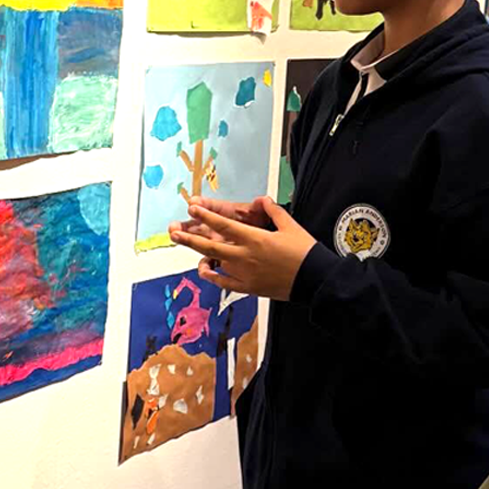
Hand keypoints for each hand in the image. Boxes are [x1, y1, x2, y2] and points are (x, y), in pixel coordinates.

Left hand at [168, 196, 314, 300]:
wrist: (315, 280)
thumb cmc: (305, 253)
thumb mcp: (291, 227)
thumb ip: (274, 212)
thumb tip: (262, 199)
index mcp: (255, 239)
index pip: (224, 225)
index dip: (205, 215)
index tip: (192, 207)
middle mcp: (245, 256)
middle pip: (210, 246)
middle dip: (189, 237)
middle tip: (173, 231)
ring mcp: (244, 274)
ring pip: (214, 263)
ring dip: (198, 255)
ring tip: (184, 247)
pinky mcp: (248, 288)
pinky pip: (224, 283)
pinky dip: (212, 276)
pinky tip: (203, 270)